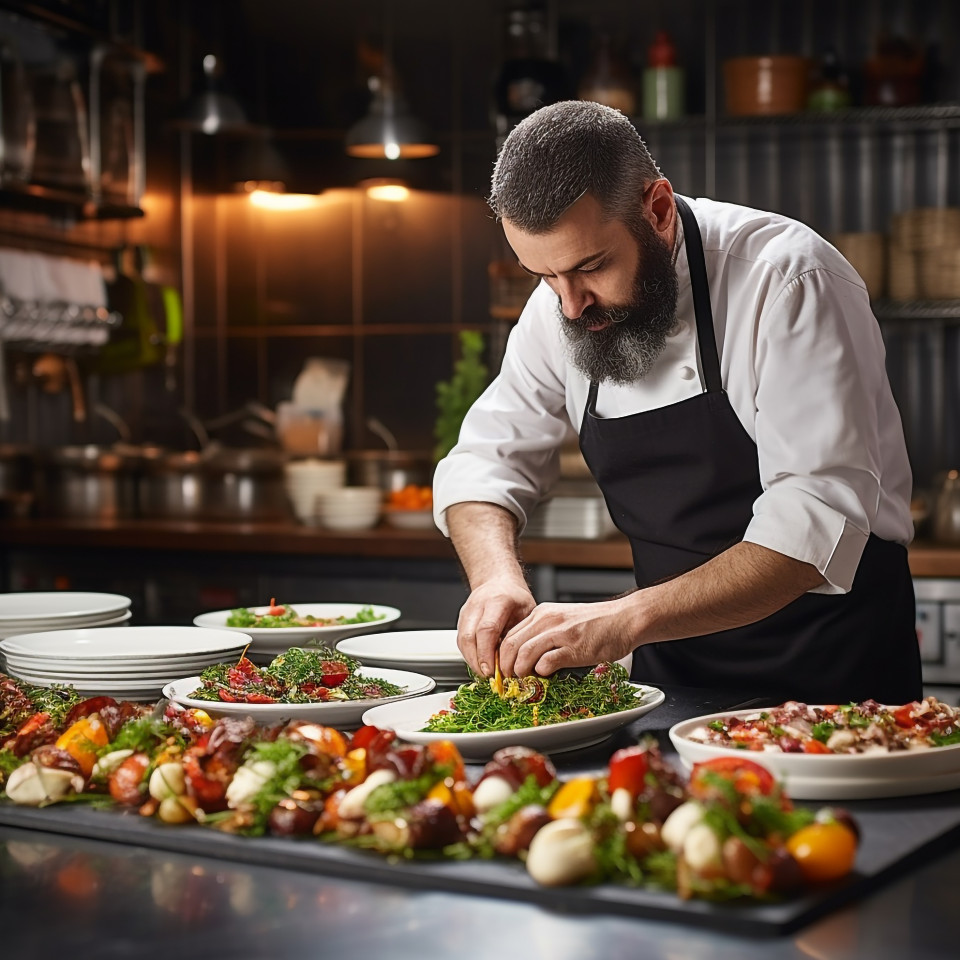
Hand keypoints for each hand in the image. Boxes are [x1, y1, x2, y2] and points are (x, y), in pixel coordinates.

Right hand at [456, 578, 535, 676]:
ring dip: (472, 661)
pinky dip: (470, 656)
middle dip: (477, 661)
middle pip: (469, 637)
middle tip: (489, 677)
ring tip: (487, 673)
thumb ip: (520, 635)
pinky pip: (461, 642)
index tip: (492, 671)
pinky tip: (481, 663)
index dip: (487, 653)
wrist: (498, 582)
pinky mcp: (461, 620)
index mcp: (498, 600)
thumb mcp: (527, 612)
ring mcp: (466, 612)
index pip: (487, 629)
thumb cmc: (515, 598)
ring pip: (462, 641)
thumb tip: (520, 663)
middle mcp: (477, 604)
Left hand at [497, 598, 636, 676]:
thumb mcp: (563, 620)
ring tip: (525, 681)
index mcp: (542, 614)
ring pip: (524, 654)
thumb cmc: (597, 623)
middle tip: (509, 681)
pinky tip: (546, 676)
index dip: (502, 656)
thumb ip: (544, 634)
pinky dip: (541, 673)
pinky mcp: (574, 648)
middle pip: (510, 645)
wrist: (625, 619)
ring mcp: (560, 634)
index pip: (509, 635)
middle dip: (506, 667)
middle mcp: (547, 620)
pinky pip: (547, 662)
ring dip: (520, 672)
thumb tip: (525, 657)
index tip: (503, 670)